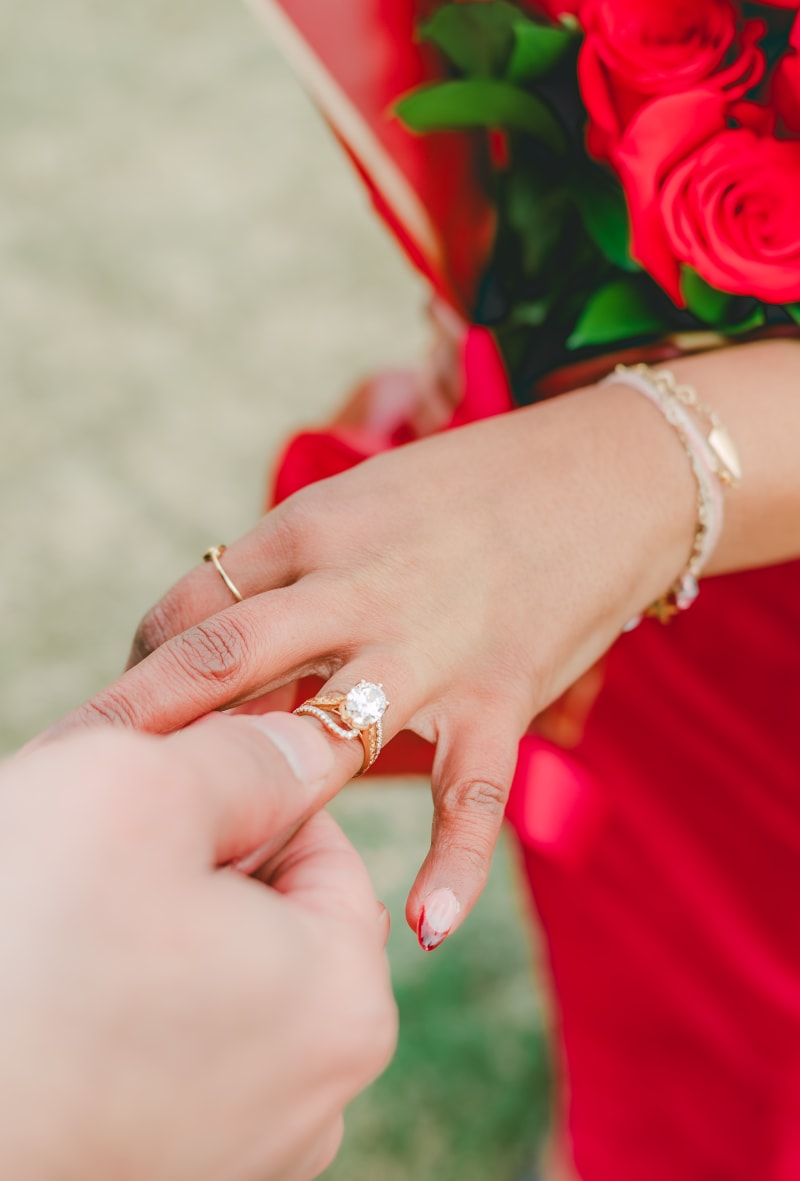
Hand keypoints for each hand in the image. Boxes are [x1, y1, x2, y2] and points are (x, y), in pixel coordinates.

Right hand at [0, 716, 395, 1180]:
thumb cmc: (13, 953)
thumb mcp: (140, 788)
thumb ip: (252, 756)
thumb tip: (313, 743)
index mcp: (345, 1006)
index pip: (322, 848)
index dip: (234, 799)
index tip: (149, 805)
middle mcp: (311, 1101)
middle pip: (266, 922)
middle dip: (186, 872)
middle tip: (87, 868)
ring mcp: (238, 1155)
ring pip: (205, 983)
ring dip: (142, 937)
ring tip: (57, 930)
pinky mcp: (159, 1178)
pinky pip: (158, 1053)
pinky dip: (112, 1009)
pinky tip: (46, 996)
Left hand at [48, 380, 696, 942]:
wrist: (608, 473)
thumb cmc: (472, 489)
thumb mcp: (363, 497)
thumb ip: (294, 564)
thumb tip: (224, 642)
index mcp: (313, 524)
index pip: (191, 606)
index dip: (142, 671)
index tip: (126, 723)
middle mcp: (359, 583)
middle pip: (223, 659)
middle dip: (144, 727)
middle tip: (89, 788)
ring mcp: (431, 644)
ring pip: (325, 728)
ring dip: (263, 794)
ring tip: (211, 861)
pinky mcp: (503, 690)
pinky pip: (472, 792)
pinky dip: (453, 864)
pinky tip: (423, 926)